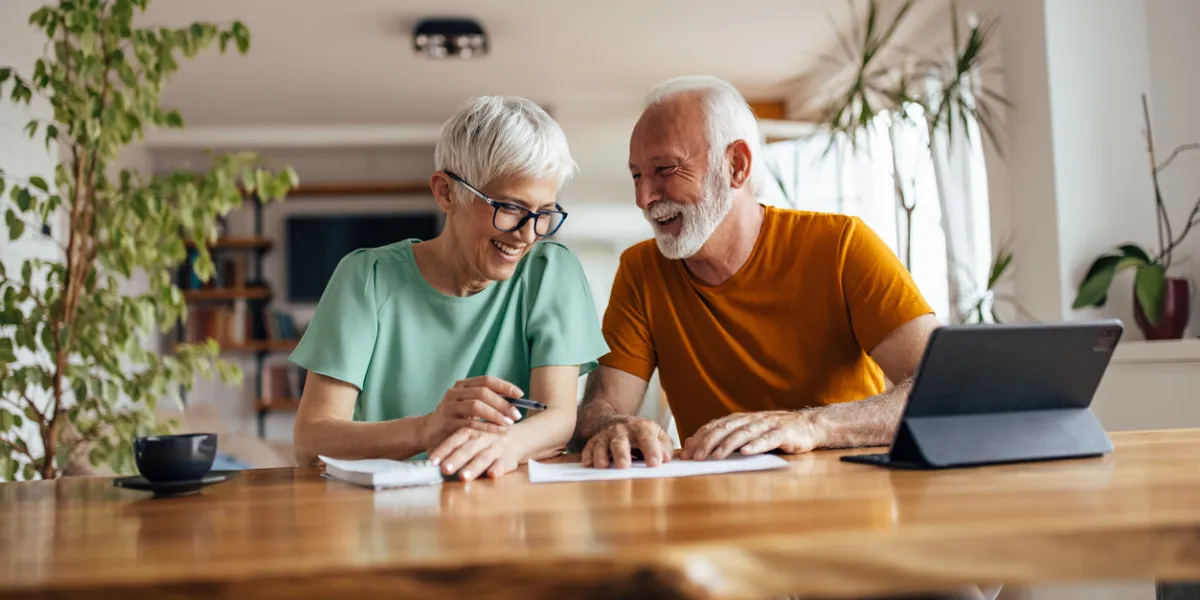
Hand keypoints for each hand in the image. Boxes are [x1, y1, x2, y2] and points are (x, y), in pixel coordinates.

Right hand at [421, 376, 524, 448]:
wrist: (429, 432)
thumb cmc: (455, 418)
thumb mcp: (469, 406)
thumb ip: (487, 401)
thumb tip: (515, 401)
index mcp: (462, 385)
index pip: (487, 380)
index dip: (505, 386)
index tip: (520, 395)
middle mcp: (454, 392)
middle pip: (483, 392)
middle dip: (503, 403)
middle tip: (516, 415)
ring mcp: (449, 406)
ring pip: (476, 406)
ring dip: (495, 414)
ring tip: (509, 423)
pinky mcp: (447, 422)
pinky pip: (469, 423)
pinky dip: (486, 427)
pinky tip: (497, 431)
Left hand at [428, 428, 519, 480]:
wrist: (518, 437)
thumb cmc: (487, 440)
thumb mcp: (470, 437)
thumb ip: (451, 444)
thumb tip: (427, 450)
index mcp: (472, 431)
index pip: (455, 439)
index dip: (443, 449)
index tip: (432, 460)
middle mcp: (484, 438)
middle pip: (468, 448)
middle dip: (456, 459)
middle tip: (444, 469)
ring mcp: (497, 448)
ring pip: (484, 457)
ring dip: (474, 467)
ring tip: (463, 477)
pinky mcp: (509, 458)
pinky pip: (504, 464)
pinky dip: (498, 469)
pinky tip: (492, 475)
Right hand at [580, 417, 671, 468]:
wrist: (614, 420)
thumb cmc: (640, 434)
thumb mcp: (657, 435)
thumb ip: (665, 446)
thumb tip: (666, 459)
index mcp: (641, 428)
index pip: (647, 438)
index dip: (651, 450)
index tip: (654, 464)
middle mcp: (622, 430)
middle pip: (621, 441)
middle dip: (622, 454)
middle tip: (624, 467)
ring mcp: (606, 436)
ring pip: (602, 445)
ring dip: (601, 456)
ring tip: (602, 467)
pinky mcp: (594, 442)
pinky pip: (588, 448)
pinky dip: (587, 456)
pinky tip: (587, 464)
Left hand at [681, 411, 820, 460]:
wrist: (809, 425)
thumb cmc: (775, 432)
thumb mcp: (749, 433)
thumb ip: (726, 437)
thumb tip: (696, 445)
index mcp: (740, 420)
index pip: (714, 426)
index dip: (699, 438)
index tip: (685, 452)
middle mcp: (751, 420)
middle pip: (725, 429)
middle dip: (708, 443)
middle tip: (695, 457)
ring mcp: (767, 425)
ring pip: (744, 434)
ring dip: (728, 445)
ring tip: (716, 456)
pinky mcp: (783, 433)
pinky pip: (768, 439)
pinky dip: (756, 445)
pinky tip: (746, 452)